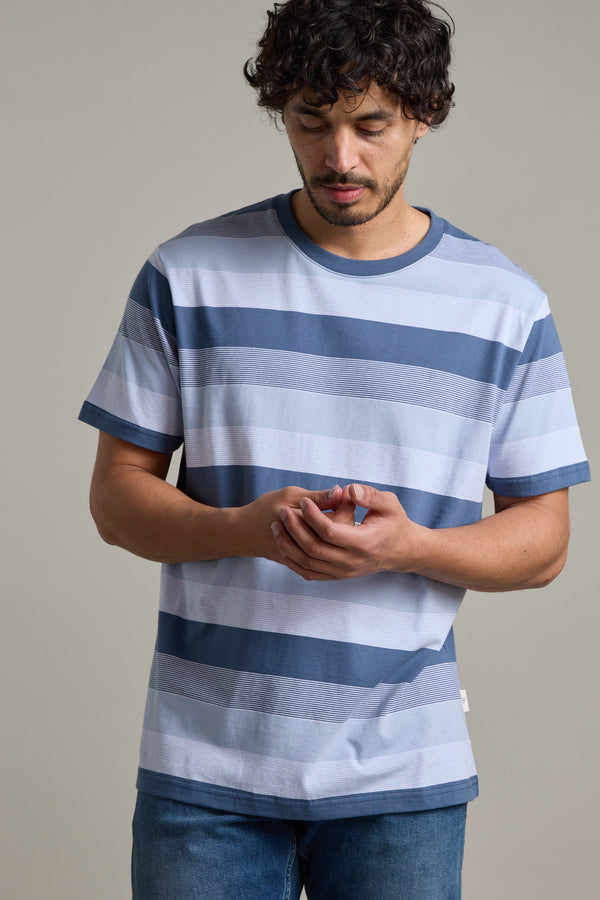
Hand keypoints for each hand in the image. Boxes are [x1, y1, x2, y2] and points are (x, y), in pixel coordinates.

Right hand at [233, 484, 354, 562]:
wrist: (245, 534)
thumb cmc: (266, 509)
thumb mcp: (290, 496)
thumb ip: (316, 497)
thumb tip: (341, 491)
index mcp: (308, 525)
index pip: (341, 518)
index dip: (347, 505)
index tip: (342, 494)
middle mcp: (310, 546)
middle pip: (341, 535)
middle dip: (345, 517)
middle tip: (341, 502)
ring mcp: (307, 558)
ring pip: (334, 547)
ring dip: (337, 531)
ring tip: (332, 514)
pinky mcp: (304, 564)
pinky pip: (323, 556)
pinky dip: (326, 542)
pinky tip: (322, 529)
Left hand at [272, 483, 424, 580]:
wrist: (402, 551)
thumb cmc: (395, 523)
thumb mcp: (389, 504)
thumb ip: (370, 495)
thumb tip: (348, 490)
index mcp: (364, 543)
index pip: (329, 531)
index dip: (312, 516)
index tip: (302, 501)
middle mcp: (351, 562)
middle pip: (313, 548)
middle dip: (294, 528)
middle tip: (283, 511)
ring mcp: (343, 573)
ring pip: (307, 563)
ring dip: (288, 545)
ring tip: (277, 526)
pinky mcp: (337, 576)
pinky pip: (309, 573)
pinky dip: (293, 560)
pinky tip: (284, 544)